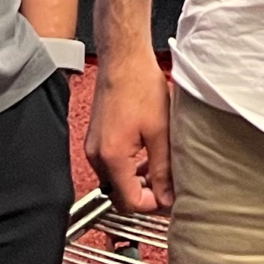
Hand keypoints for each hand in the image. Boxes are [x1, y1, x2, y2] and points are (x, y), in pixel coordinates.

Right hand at [87, 52, 174, 211]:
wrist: (124, 59)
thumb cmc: (140, 86)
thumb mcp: (160, 132)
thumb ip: (163, 170)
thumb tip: (167, 197)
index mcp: (112, 157)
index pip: (130, 202)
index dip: (153, 204)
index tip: (169, 196)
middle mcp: (97, 156)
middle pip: (120, 195)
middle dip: (145, 194)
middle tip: (168, 186)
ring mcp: (94, 147)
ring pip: (116, 181)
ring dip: (137, 181)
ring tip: (161, 170)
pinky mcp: (97, 139)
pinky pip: (112, 165)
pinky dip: (129, 168)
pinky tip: (147, 157)